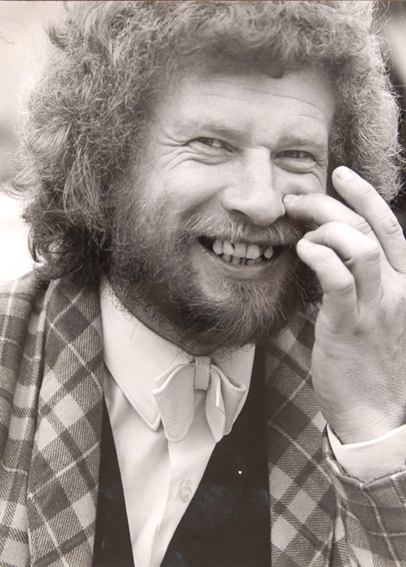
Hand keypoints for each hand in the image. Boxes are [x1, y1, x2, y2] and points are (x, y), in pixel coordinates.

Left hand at [284, 166, 405, 443]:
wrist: (377, 413)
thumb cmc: (370, 363)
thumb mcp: (377, 316)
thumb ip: (363, 284)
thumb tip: (329, 256)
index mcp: (403, 284)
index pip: (390, 227)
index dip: (366, 195)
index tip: (341, 176)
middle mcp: (397, 289)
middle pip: (370, 228)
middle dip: (333, 204)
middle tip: (299, 200)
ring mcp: (377, 307)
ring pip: (358, 246)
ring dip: (325, 228)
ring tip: (300, 232)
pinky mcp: (350, 324)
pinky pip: (338, 278)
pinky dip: (319, 256)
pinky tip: (302, 251)